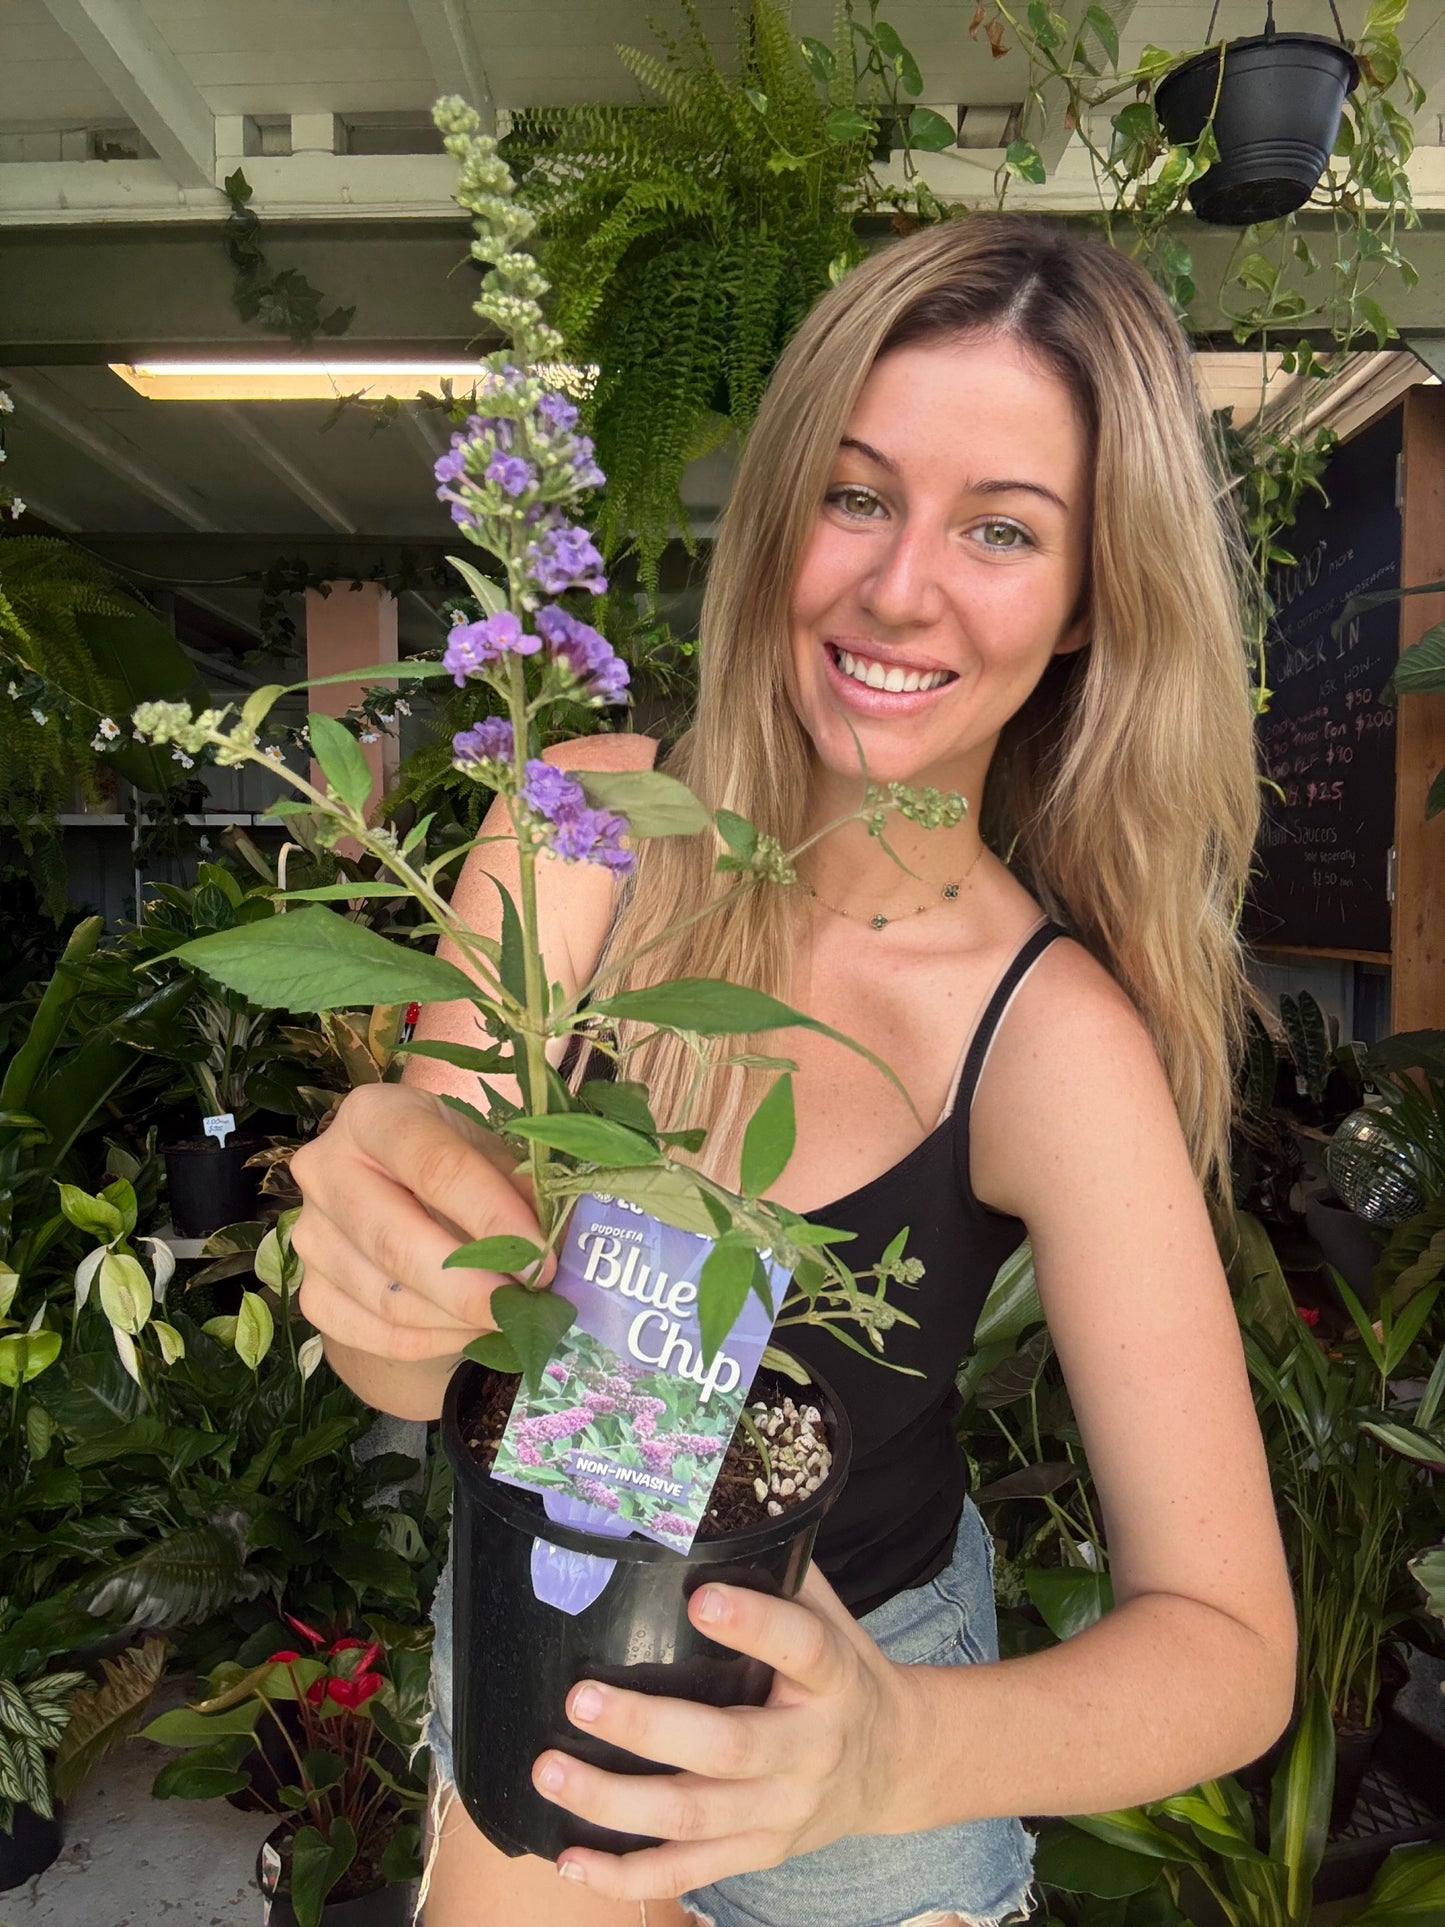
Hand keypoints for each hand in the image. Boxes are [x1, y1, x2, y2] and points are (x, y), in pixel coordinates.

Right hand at [290, 1083, 553, 1367]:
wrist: (400, 1201)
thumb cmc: (455, 1167)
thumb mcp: (490, 1156)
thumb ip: (521, 1189)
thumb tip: (558, 1243)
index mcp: (374, 1115)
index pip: (435, 1166)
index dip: (492, 1216)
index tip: (541, 1258)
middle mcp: (324, 1168)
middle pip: (395, 1240)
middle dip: (470, 1285)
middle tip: (524, 1306)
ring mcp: (310, 1236)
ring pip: (386, 1298)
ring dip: (458, 1319)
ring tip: (509, 1319)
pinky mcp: (311, 1293)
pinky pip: (375, 1335)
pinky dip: (433, 1342)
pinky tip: (473, 1332)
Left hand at [535, 1562, 919, 1901]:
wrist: (893, 1763)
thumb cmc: (839, 1668)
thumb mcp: (827, 1612)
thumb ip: (772, 1570)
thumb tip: (696, 1508)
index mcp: (833, 1677)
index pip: (801, 1648)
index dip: (754, 1624)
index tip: (700, 1599)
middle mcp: (810, 1750)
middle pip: (728, 1748)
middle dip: (648, 1727)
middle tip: (581, 1697)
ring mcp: (783, 1812)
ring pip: (694, 1816)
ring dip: (615, 1801)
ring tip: (550, 1769)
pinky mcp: (758, 1854)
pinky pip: (687, 1872)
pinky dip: (626, 1875)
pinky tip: (569, 1859)